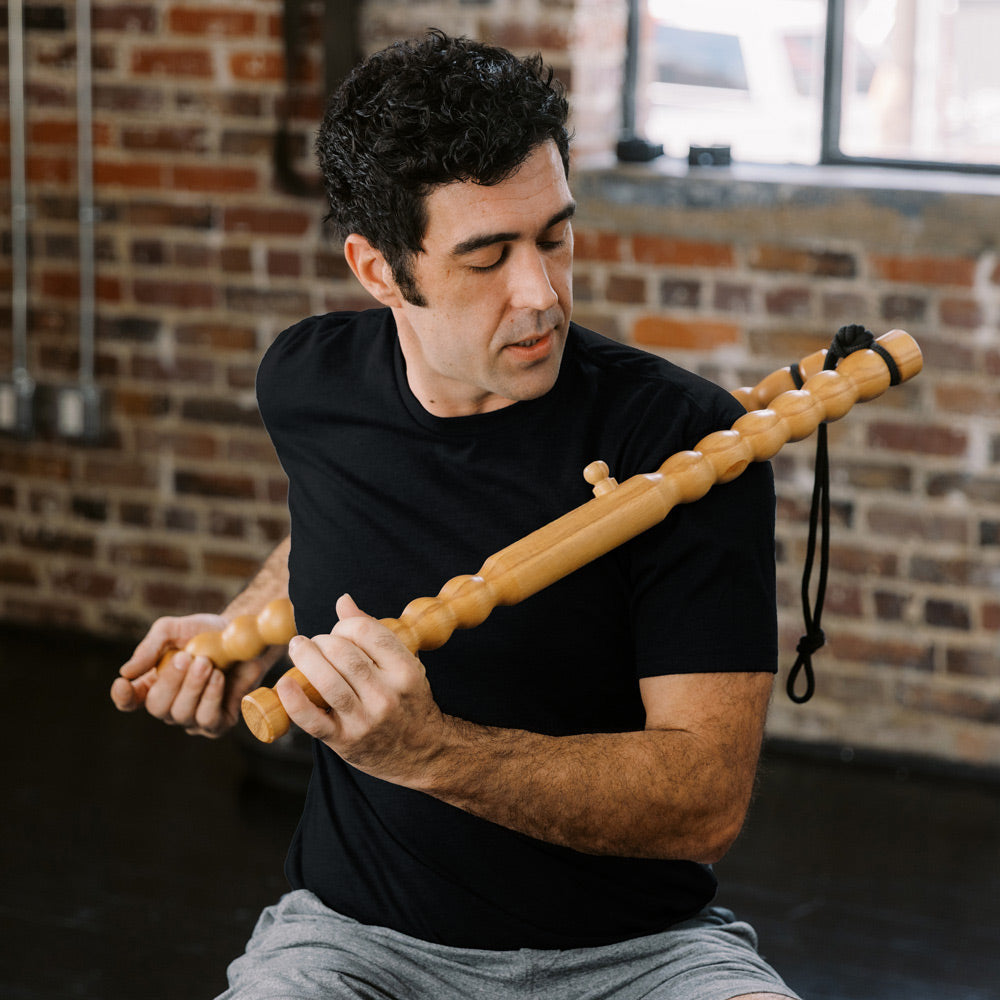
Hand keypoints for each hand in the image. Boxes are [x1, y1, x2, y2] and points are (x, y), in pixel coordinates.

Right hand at [111, 614, 275, 737]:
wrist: (245, 636)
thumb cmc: (206, 633)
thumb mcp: (174, 630)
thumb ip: (150, 647)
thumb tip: (126, 672)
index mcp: (153, 685)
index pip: (129, 701)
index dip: (123, 697)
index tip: (122, 684)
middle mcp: (170, 705)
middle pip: (157, 707)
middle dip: (171, 681)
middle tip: (186, 657)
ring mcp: (194, 717)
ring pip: (182, 714)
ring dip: (194, 686)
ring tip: (207, 662)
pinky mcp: (219, 723)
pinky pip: (207, 720)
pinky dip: (211, 697)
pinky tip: (218, 677)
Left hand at [277, 595, 446, 783]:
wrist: (422, 753)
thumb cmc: (409, 701)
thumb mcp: (404, 665)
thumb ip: (374, 632)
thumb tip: (343, 601)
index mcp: (404, 671)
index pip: (365, 632)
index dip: (343, 626)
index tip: (338, 632)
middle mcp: (386, 695)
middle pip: (343, 654)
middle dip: (321, 641)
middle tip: (314, 642)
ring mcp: (365, 720)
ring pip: (327, 682)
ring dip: (305, 659)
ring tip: (297, 648)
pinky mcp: (344, 741)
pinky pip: (313, 720)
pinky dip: (294, 701)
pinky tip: (284, 683)